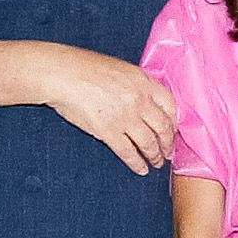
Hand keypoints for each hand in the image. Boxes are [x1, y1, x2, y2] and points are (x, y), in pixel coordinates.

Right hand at [34, 44, 178, 172]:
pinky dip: (137, 163)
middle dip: (168, 144)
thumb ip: (138, 85)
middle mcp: (139, 100)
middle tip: (168, 153)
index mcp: (144, 82)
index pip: (170, 105)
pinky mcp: (109, 131)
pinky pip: (128, 152)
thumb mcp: (121, 69)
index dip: (174, 122)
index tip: (173, 131)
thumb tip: (148, 102)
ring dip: (155, 156)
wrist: (63, 74)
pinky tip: (140, 169)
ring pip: (149, 143)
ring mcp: (125, 117)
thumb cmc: (86, 68)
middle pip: (163, 127)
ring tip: (156, 163)